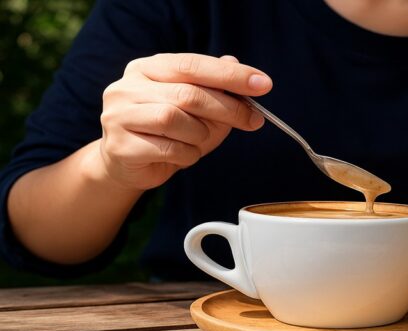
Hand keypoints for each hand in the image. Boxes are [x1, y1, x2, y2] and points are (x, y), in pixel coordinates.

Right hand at [98, 53, 270, 189]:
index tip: (263, 84)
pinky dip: (188, 154)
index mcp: (148, 68)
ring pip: (175, 120)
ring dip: (201, 134)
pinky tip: (184, 155)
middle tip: (254, 120)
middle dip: (229, 108)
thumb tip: (235, 63)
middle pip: (188, 94)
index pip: (193, 65)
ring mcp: (119, 115)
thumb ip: (215, 89)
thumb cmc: (167, 133)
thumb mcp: (197, 110)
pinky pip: (169, 149)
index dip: (230, 75)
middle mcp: (128, 86)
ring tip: (200, 141)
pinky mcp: (120, 146)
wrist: (127, 164)